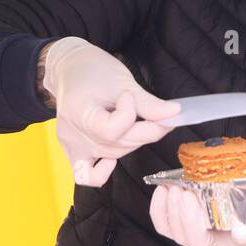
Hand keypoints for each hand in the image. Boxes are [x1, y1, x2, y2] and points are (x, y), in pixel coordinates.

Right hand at [42, 37, 180, 186]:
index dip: (129, 114)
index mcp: (80, 112)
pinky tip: (115, 154)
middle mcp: (74, 134)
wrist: (70, 70)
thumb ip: (149, 103)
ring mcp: (73, 146)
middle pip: (119, 145)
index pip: (112, 130)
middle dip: (147, 130)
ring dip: (134, 141)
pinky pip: (87, 175)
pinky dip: (104, 171)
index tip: (129, 94)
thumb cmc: (95, 71)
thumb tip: (175, 114)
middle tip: (160, 114)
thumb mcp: (123, 82)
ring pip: (114, 155)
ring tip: (137, 121)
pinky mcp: (74, 152)